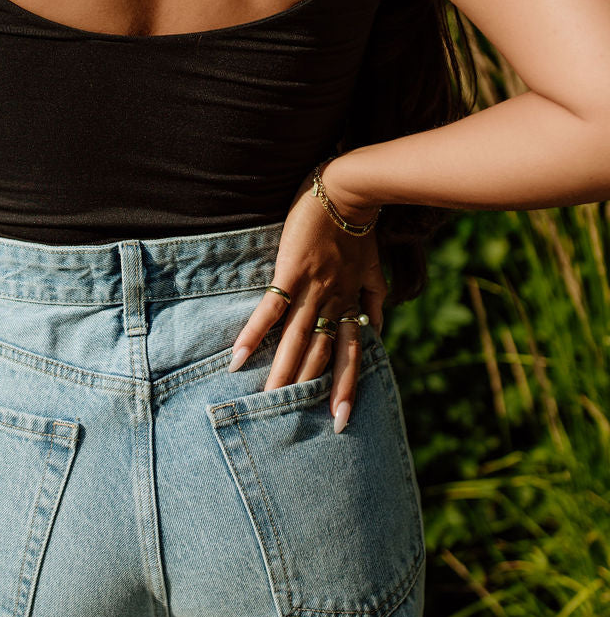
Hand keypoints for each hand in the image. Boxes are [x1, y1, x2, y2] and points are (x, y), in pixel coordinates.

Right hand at [227, 163, 385, 431]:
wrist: (349, 190)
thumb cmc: (359, 228)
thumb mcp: (374, 269)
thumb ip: (375, 301)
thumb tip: (377, 329)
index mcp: (352, 304)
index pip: (351, 354)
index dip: (347, 386)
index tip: (342, 419)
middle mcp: (333, 303)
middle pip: (321, 354)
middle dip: (312, 391)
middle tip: (301, 426)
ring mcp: (312, 289)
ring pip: (296, 339)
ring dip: (282, 371)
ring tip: (268, 402)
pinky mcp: (290, 273)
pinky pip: (271, 309)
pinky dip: (256, 333)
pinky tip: (239, 356)